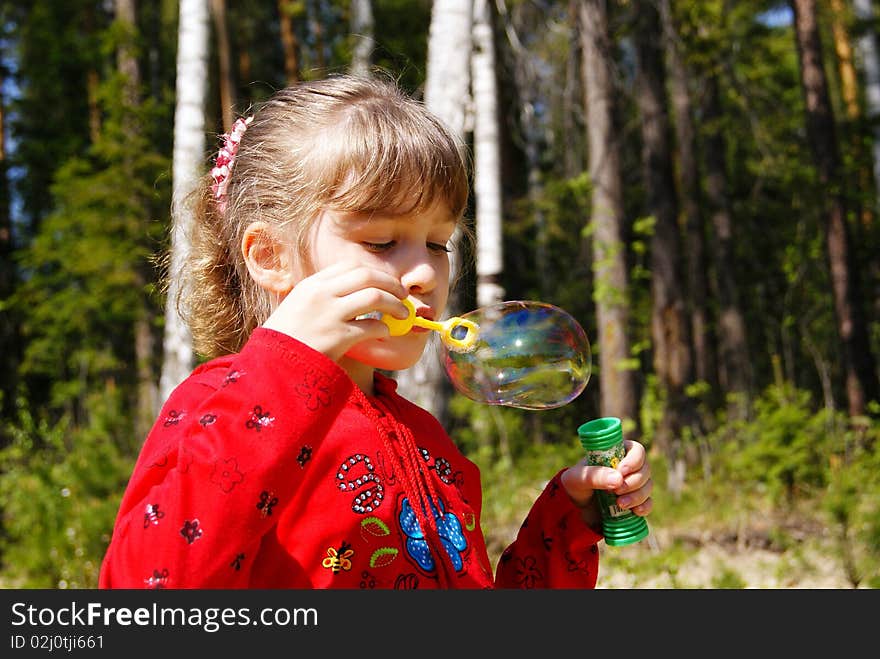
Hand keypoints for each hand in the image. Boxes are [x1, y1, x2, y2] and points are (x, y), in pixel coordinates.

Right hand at [261, 260, 408, 361]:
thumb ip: (323, 296)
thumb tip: (356, 291)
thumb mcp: (298, 307)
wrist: (272, 365)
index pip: (351, 266)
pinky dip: (384, 328)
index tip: (386, 281)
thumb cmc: (286, 339)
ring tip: (402, 315)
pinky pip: (372, 326)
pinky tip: (384, 333)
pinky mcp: (338, 338)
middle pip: (368, 276)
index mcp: (311, 285)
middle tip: (403, 295)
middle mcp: (321, 295)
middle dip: (391, 284)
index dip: (375, 272)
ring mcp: (329, 315)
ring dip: (395, 305)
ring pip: (375, 297)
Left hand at [560, 439, 653, 528]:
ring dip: (637, 496)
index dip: (634, 460)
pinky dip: (644, 507)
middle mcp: (629, 468)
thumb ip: (595, 475)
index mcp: (617, 453)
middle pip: (645, 469)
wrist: (575, 509)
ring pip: (648, 486)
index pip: (637, 450)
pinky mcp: (636, 502)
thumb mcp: (578, 478)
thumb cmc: (575, 485)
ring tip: (620, 504)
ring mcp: (634, 485)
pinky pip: (648, 503)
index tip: (622, 472)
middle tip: (616, 491)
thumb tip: (618, 480)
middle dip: (634, 482)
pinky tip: (635, 512)